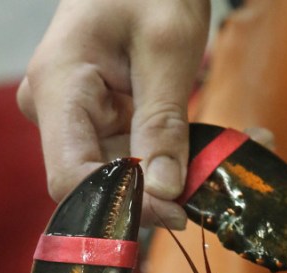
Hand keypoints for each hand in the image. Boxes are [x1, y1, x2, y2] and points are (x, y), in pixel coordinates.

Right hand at [17, 0, 209, 227]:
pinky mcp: (97, 121)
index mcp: (59, 88)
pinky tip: (214, 143)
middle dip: (162, 190)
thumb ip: (163, 122)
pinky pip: (133, 154)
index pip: (71, 177)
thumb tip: (164, 193)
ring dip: (176, 174)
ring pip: (124, 174)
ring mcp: (74, 119)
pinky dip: (173, 156)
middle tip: (220, 181)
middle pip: (101, 181)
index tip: (177, 210)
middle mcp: (55, 111)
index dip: (121, 205)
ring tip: (231, 151)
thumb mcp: (167, 48)